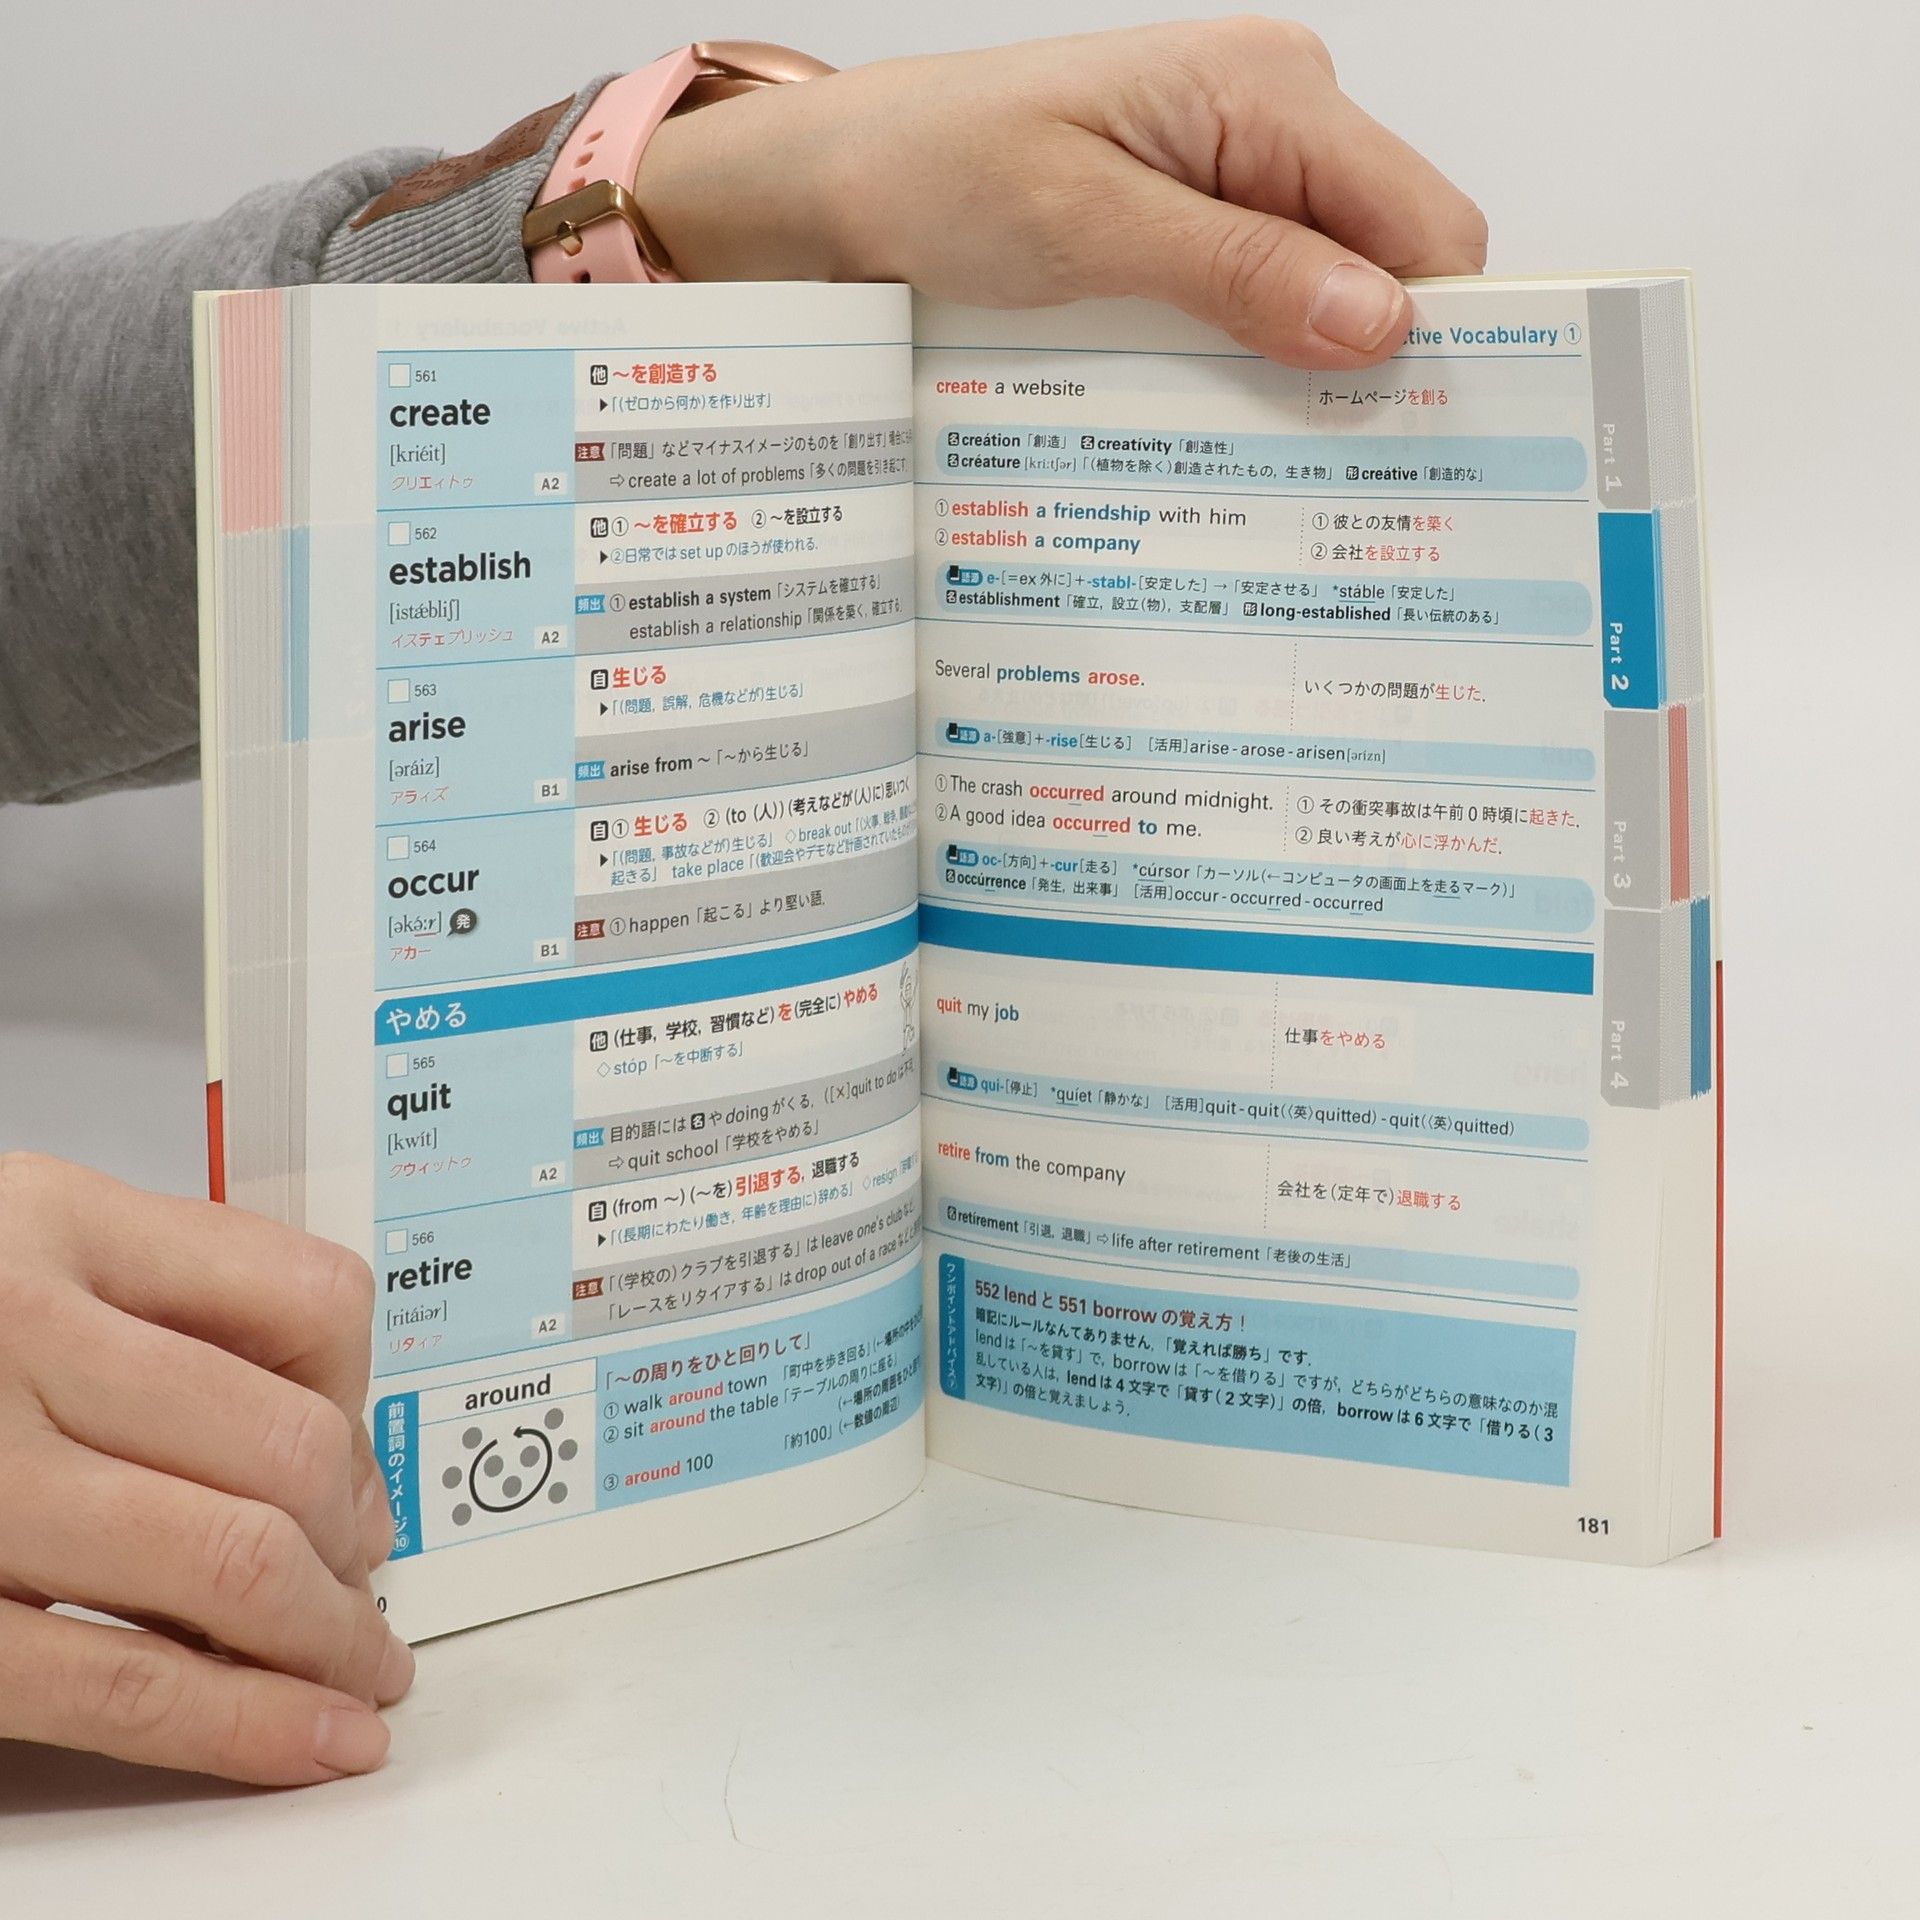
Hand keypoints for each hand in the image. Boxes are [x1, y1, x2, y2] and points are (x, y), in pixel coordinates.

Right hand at [0, 1154, 410, 1786]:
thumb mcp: (13, 1228)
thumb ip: (157, 1280)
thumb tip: (322, 1392)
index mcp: (52, 1226)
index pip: (306, 1299)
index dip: (364, 1396)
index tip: (363, 1455)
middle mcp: (13, 1343)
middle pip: (283, 1449)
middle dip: (358, 1533)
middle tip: (371, 1577)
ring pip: (229, 1569)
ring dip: (329, 1639)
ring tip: (362, 1674)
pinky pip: (115, 1685)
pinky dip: (241, 1724)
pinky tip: (304, 1737)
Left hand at [638, 17, 1486, 366]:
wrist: (841, 184)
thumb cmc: (937, 173)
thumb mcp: (1086, 227)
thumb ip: (1237, 270)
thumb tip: (1378, 324)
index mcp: (1269, 90)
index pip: (1422, 222)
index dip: (1430, 331)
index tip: (1404, 437)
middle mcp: (1275, 118)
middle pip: (1388, 260)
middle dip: (1364, 360)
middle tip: (1315, 466)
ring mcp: (1239, 171)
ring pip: (1330, 290)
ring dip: (1299, 369)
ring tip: (1249, 442)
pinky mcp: (1200, 220)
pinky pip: (1266, 297)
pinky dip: (1250, 358)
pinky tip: (1209, 406)